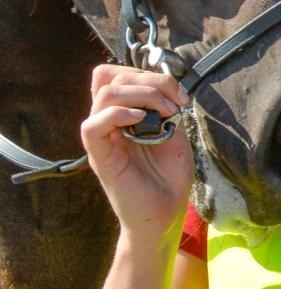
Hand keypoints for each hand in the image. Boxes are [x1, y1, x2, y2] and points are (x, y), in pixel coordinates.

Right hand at [80, 64, 192, 238]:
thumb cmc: (168, 177)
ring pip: (104, 93)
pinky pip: (93, 125)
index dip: (147, 74)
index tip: (179, 95)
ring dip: (142, 95)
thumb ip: (164, 108)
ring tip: (165, 113)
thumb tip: (164, 85)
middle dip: (150, 81)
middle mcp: (108, 122)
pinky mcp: (100, 156)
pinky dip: (117, 113)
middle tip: (176, 103)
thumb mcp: (174, 134)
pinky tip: (140, 120)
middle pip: (110, 77)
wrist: (165, 214)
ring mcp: (102, 138)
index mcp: (123, 114)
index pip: (117, 75)